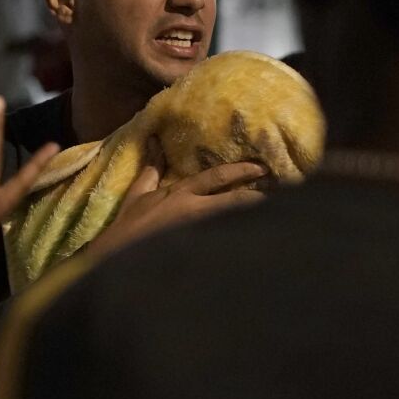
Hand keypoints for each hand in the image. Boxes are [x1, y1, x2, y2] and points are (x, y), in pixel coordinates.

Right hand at [84, 136, 266, 264]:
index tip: (261, 167)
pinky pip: (225, 242)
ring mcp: (197, 232)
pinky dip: (241, 239)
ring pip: (234, 221)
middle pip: (234, 200)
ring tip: (279, 213)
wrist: (115, 257)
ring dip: (254, 217)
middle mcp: (193, 211)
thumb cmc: (128, 225)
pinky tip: (258, 240)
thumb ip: (152, 169)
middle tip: (283, 189)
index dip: (241, 171)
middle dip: (258, 195)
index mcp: (181, 194)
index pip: (216, 178)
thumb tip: (155, 141)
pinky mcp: (198, 251)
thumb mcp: (138, 194)